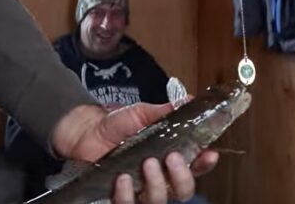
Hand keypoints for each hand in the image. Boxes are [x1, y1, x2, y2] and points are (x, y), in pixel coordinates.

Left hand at [51, 103, 219, 202]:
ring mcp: (141, 190)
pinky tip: (122, 179)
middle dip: (182, 177)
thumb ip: (164, 111)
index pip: (197, 167)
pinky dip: (128, 194)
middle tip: (172, 157)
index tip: (209, 154)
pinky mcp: (121, 197)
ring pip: (159, 200)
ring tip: (147, 163)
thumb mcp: (141, 113)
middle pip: (183, 191)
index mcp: (171, 158)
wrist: (85, 130)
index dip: (205, 164)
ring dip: (157, 184)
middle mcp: (160, 178)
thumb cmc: (116, 124)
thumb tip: (187, 100)